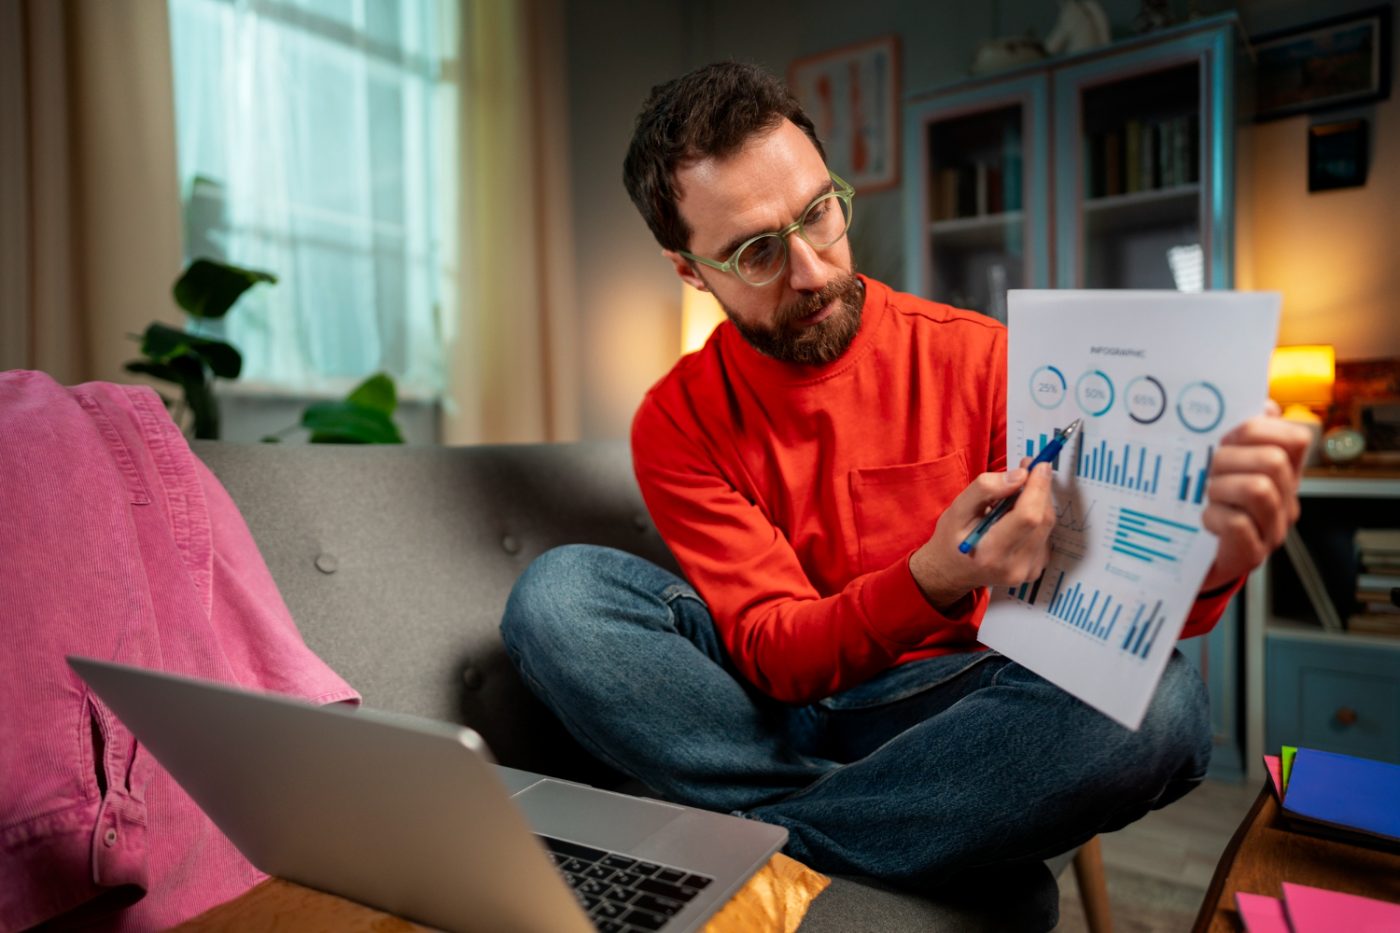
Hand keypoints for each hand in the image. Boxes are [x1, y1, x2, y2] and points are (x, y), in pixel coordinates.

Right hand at [909, 461, 1055, 610]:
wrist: (951, 572)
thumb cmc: (951, 539)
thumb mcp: (957, 509)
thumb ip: (985, 489)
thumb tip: (1020, 475)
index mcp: (991, 553)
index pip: (1027, 517)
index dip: (1037, 487)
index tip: (1038, 465)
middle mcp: (1015, 567)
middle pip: (1042, 519)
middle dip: (1039, 489)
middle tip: (1028, 469)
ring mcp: (1028, 571)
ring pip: (1047, 525)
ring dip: (1038, 502)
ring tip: (1015, 495)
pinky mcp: (1036, 569)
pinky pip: (1045, 534)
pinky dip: (1036, 518)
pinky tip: (1017, 517)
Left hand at [1199, 403, 1311, 591]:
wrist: (1187, 560)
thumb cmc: (1204, 503)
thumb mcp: (1219, 463)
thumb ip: (1240, 434)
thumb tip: (1265, 406)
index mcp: (1282, 471)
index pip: (1295, 437)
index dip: (1257, 430)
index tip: (1226, 437)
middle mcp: (1285, 499)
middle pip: (1273, 461)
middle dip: (1228, 459)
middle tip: (1207, 472)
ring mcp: (1272, 529)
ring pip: (1258, 489)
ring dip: (1220, 488)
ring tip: (1207, 497)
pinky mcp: (1252, 555)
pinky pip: (1238, 524)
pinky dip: (1214, 517)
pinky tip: (1206, 520)